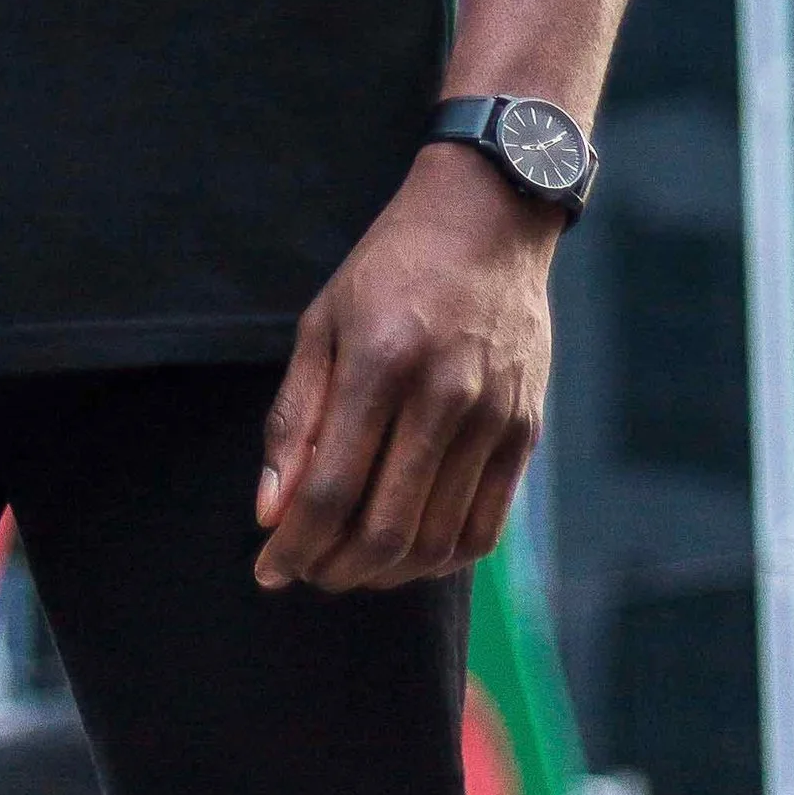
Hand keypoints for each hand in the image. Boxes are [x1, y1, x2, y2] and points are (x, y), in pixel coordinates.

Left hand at [253, 148, 556, 592]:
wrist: (488, 219)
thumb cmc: (390, 269)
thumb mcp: (322, 322)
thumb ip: (294, 419)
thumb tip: (270, 511)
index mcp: (379, 361)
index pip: (331, 489)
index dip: (294, 545)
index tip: (268, 571)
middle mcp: (441, 394)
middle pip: (384, 529)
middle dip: (334, 570)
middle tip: (307, 572)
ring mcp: (491, 416)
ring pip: (436, 542)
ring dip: (384, 575)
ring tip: (350, 567)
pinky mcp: (525, 429)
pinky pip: (486, 527)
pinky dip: (442, 559)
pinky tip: (408, 553)